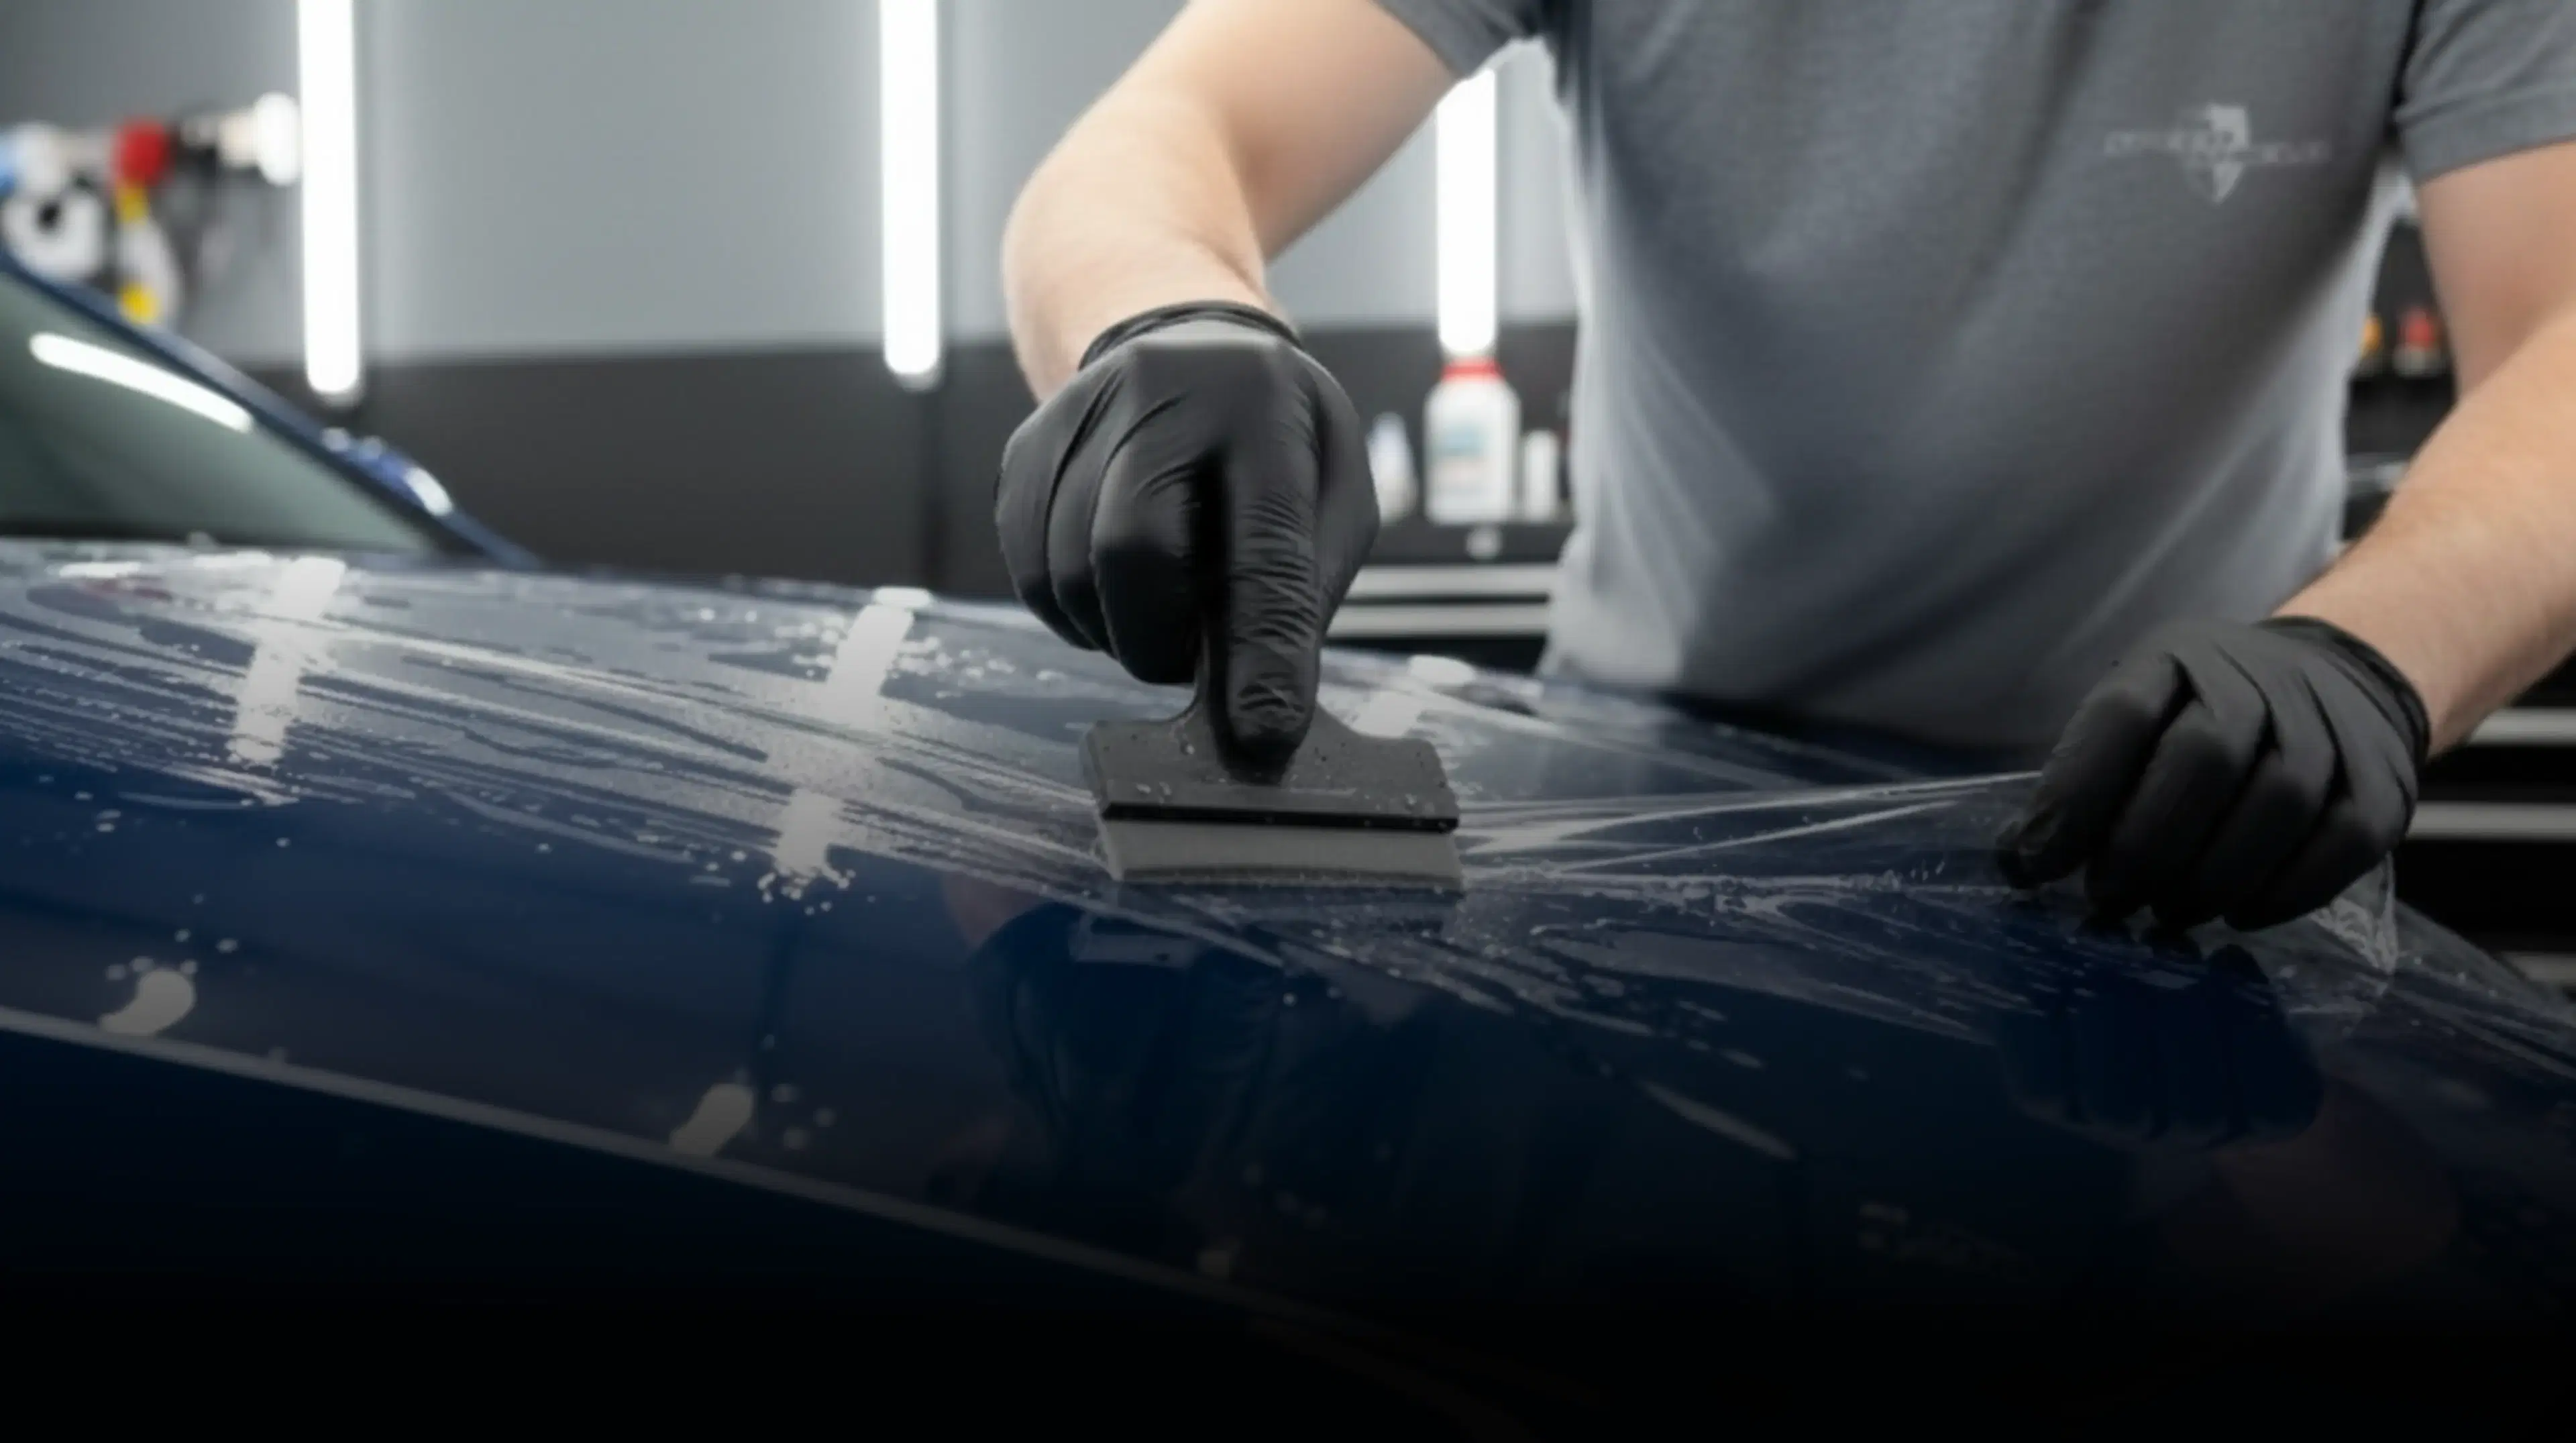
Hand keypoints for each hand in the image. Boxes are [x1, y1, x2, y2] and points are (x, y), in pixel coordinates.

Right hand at [996, 301, 1376, 766]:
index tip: (1263, 732)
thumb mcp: (1331, 495)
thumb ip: (1299, 592)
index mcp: (1261, 404)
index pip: (1259, 543)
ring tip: (1158, 604)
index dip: (1261, 648)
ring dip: (1116, 629)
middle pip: (1129, 550)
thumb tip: (1260, 709)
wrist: (1188, 348)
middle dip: (1158, 639)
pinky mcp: (1024, 448)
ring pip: (1069, 572)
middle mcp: (1159, 390)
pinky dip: (1075, 610)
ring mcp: (1077, 412)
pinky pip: (1030, 571)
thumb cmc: (1276, 443)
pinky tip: (1113, 585)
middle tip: (1187, 658)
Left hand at [1998, 617, 2429, 930]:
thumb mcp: (2140, 714)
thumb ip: (2087, 776)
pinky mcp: (2384, 783)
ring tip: (2167, 913)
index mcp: (2178, 658)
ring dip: (2209, 879)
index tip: (2033, 863)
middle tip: (2108, 900)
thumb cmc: (2202, 716)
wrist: (2334, 684)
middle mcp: (2260, 681)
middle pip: (2203, 759)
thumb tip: (2018, 859)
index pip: (2123, 715)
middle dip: (2144, 845)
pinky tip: (2237, 915)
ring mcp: (2331, 729)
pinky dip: (2283, 893)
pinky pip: (2340, 845)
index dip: (2073, 795)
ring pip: (2276, 806)